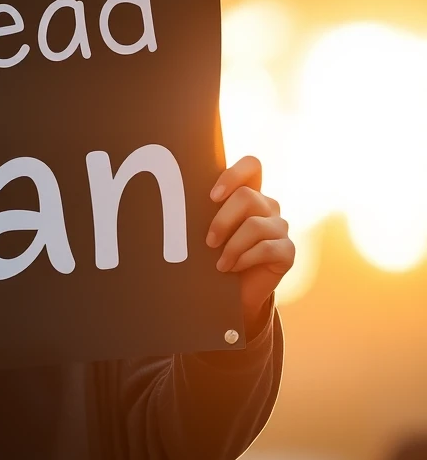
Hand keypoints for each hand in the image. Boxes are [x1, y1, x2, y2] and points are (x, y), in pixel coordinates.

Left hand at [206, 156, 293, 331]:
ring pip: (255, 225)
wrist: (229, 293)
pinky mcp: (287, 251)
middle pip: (247, 196)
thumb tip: (172, 201)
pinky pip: (267, 248)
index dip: (233, 174)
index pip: (251, 165)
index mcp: (248, 195)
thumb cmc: (211, 257)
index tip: (212, 196)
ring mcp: (280, 228)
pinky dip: (244, 260)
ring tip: (219, 264)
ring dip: (231, 247)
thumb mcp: (204, 231)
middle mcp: (267, 207)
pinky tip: (232, 268)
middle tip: (208, 242)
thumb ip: (200, 212)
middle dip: (222, 221)